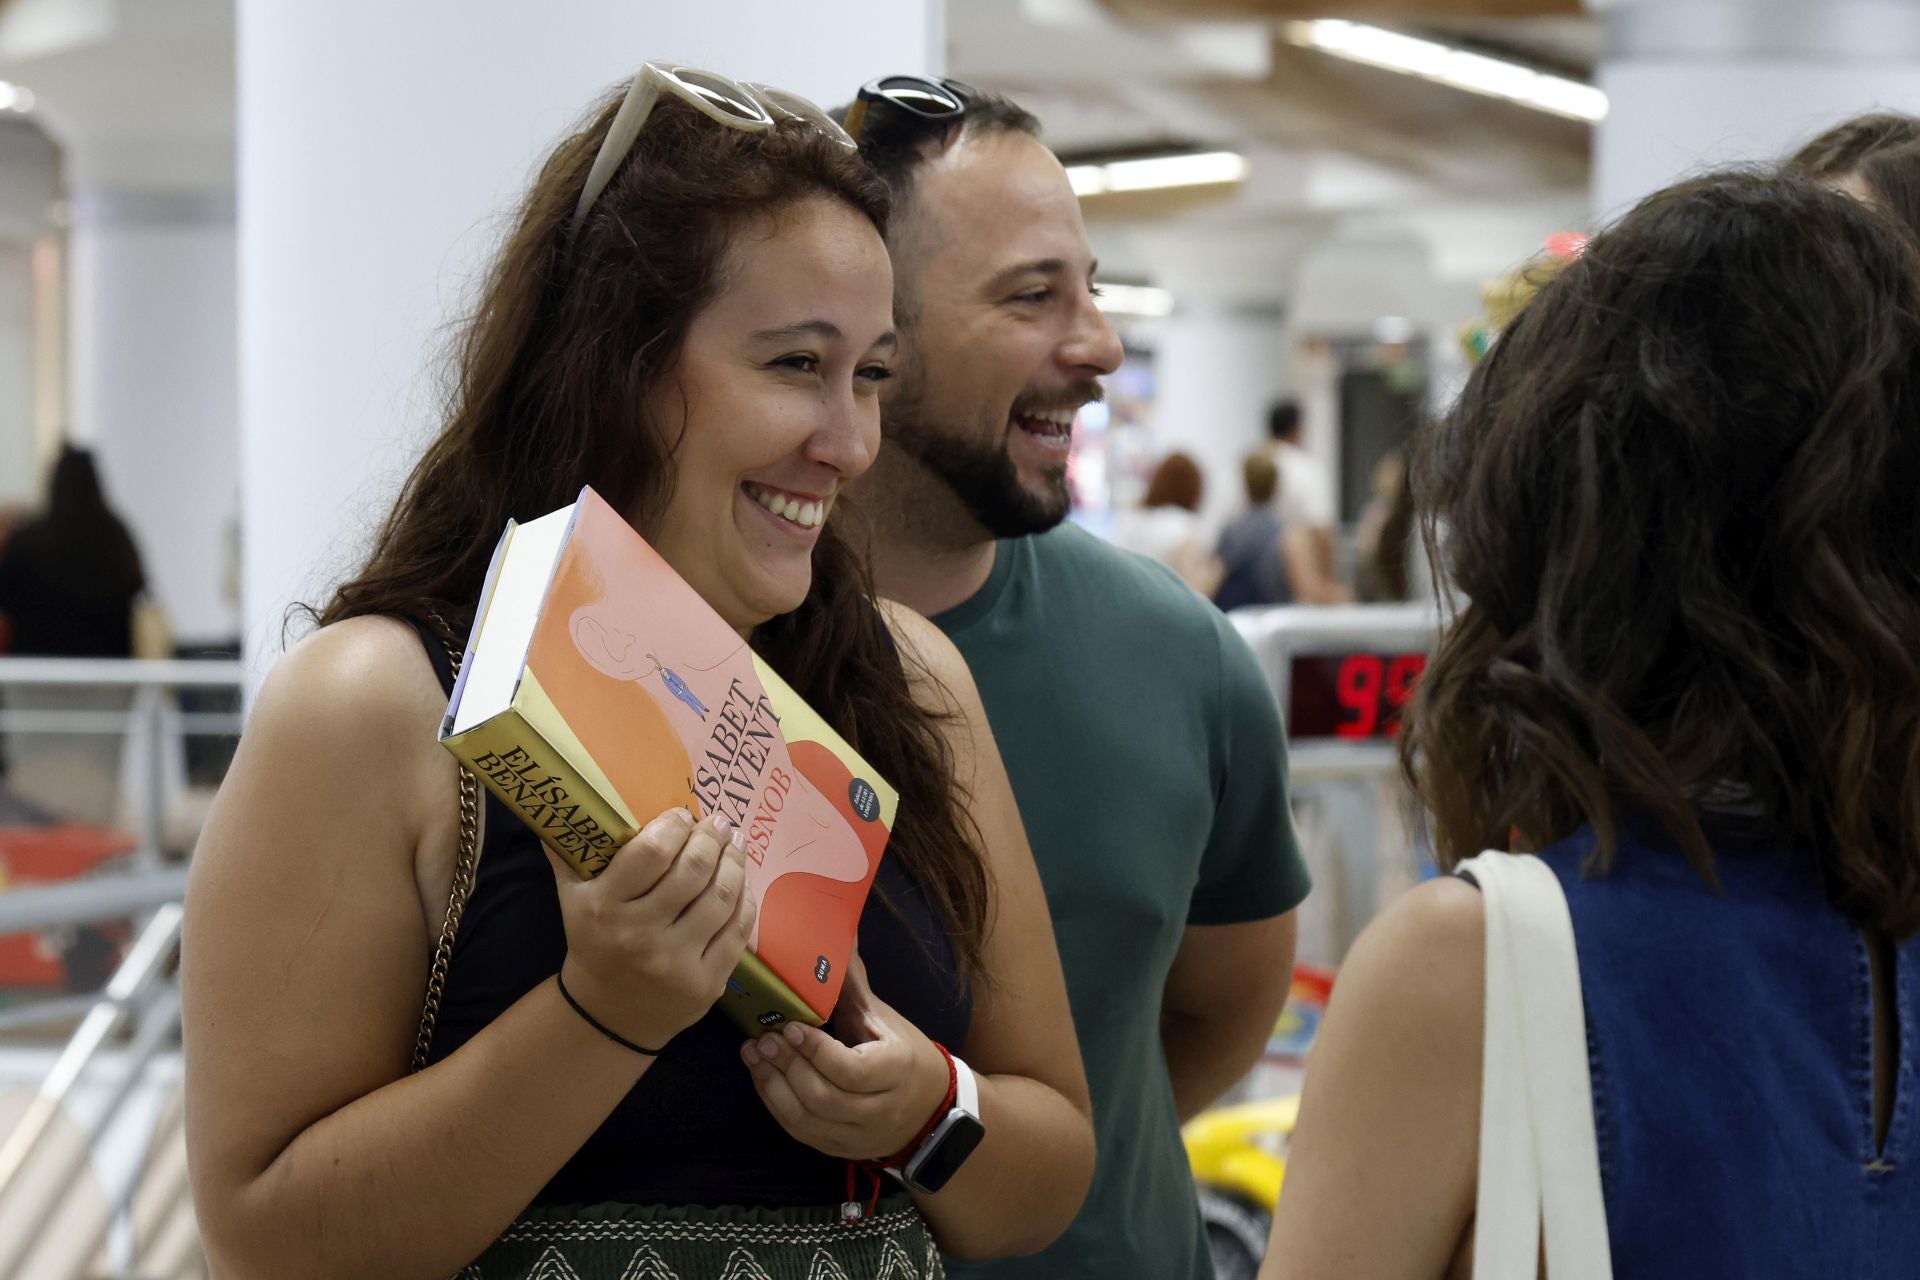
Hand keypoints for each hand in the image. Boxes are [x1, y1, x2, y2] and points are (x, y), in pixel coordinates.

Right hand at [548, 808, 754, 1050]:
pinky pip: (738, 931)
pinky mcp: (706, 983)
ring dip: (735, 862)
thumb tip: (564, 801)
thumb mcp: (572, 899)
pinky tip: (742, 882)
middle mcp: (640, 935)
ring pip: (721, 897)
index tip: (683, 815)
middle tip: (719, 823)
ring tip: (735, 843)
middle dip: (712, 838)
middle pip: (693, 871)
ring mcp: (676, 962)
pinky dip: (745, 899)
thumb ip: (569, 852)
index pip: (651, 853)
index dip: (675, 826)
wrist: (606, 1014)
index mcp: (605, 908)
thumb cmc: (594, 943)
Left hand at [740, 952, 953, 1161]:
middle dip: (788, 1068)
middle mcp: (881, 1109)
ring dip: (774, 1088)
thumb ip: (852, 985)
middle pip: (825, 1099)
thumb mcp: (885, 1018)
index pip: (851, 1070)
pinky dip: (777, 1106)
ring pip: (809, 1122)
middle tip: (763, 1039)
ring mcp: (861, 1136)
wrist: (931, 1107)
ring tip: (755, 1055)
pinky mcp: (843, 1150)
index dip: (816, 1051)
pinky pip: (803, 1134)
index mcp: (898, 1070)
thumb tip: (834, 934)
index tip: (790, 1025)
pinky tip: (762, 1078)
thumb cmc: (903, 1052)